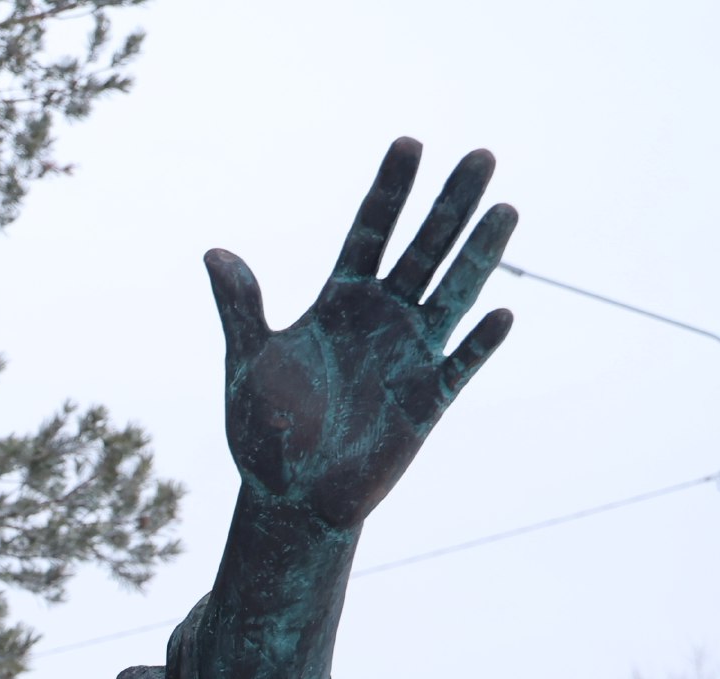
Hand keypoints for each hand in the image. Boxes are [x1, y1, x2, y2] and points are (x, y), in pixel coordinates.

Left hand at [208, 138, 515, 530]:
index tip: (409, 142)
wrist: (290, 496)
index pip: (370, 231)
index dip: (390, 190)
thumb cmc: (265, 430)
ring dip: (479, 255)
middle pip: (423, 249)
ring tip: (505, 208)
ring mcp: (410, 355)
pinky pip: (460, 365)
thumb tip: (214, 253)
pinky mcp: (427, 399)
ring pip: (453, 293)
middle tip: (480, 155)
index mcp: (339, 302)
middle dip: (449, 204)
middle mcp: (381, 319)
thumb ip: (241, 307)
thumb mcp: (248, 362)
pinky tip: (501, 314)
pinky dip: (479, 343)